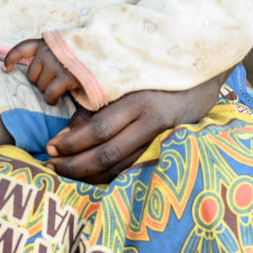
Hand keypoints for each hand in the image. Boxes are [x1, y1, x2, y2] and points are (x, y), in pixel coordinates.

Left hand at [6, 37, 84, 106]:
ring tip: (62, 87)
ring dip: (48, 90)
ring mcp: (57, 63)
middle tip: (55, 82)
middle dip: (40, 81)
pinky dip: (51, 99)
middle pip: (31, 74)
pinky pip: (50, 94)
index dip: (12, 58)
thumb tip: (29, 69)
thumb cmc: (87, 55)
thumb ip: (52, 52)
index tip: (5, 68)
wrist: (109, 53)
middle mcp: (49, 50)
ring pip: (40, 86)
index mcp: (49, 42)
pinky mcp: (66, 77)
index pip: (23, 47)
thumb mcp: (67, 47)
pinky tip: (56, 100)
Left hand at [43, 74, 223, 184]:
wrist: (202, 78)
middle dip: (75, 164)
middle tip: (51, 166)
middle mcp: (150, 122)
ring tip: (65, 174)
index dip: (72, 142)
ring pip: (120, 166)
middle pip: (107, 153)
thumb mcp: (128, 81)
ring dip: (89, 174)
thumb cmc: (157, 74)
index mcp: (138, 100)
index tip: (50, 146)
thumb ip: (101, 104)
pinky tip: (92, 177)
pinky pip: (133, 167)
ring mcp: (160, 138)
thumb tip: (66, 133)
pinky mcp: (165, 148)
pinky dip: (110, 175)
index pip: (99, 129)